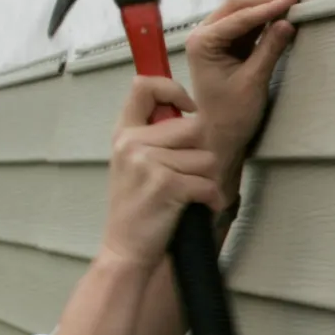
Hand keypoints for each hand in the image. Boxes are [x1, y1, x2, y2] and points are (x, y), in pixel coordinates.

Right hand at [99, 76, 226, 271]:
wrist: (125, 248)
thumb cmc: (138, 206)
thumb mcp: (134, 162)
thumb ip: (155, 135)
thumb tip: (189, 112)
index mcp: (124, 132)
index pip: (144, 86)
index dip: (173, 90)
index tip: (187, 108)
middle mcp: (132, 142)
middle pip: (194, 127)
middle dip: (200, 154)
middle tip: (185, 176)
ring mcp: (147, 163)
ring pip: (206, 157)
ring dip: (205, 179)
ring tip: (185, 195)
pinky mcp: (166, 185)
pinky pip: (208, 183)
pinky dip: (211, 200)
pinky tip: (196, 207)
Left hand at [185, 0, 299, 181]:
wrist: (219, 134)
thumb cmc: (232, 114)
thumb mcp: (253, 82)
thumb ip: (269, 50)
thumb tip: (287, 22)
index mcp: (203, 42)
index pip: (239, 17)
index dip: (268, 6)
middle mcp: (205, 34)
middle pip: (237, 3)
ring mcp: (216, 36)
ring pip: (242, 8)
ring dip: (267, 1)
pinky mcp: (229, 43)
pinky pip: (249, 21)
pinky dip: (266, 14)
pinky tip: (283, 10)